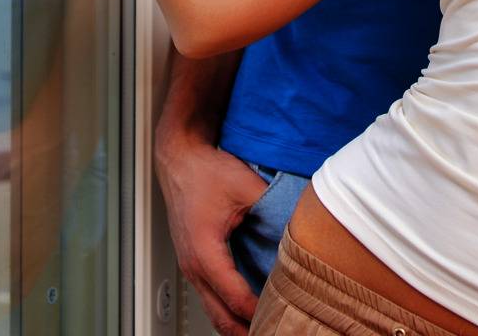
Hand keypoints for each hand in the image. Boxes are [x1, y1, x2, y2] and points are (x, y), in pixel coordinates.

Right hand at [154, 133, 267, 335]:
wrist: (180, 159)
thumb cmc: (205, 171)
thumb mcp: (245, 187)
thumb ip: (272, 211)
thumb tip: (297, 230)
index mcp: (205, 252)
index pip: (236, 299)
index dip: (261, 313)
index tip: (283, 316)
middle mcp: (193, 266)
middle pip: (222, 318)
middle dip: (247, 331)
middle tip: (274, 330)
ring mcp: (190, 267)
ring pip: (214, 312)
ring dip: (237, 325)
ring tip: (264, 326)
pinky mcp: (192, 262)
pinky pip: (210, 298)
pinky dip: (228, 310)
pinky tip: (247, 310)